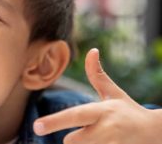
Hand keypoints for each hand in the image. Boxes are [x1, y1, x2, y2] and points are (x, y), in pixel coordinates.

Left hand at [33, 48, 161, 143]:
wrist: (156, 134)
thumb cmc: (128, 111)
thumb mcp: (113, 93)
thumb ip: (97, 75)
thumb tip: (92, 51)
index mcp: (103, 111)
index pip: (75, 116)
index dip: (54, 121)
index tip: (36, 126)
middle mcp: (107, 130)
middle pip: (71, 141)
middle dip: (75, 138)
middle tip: (92, 131)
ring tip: (102, 138)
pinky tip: (109, 143)